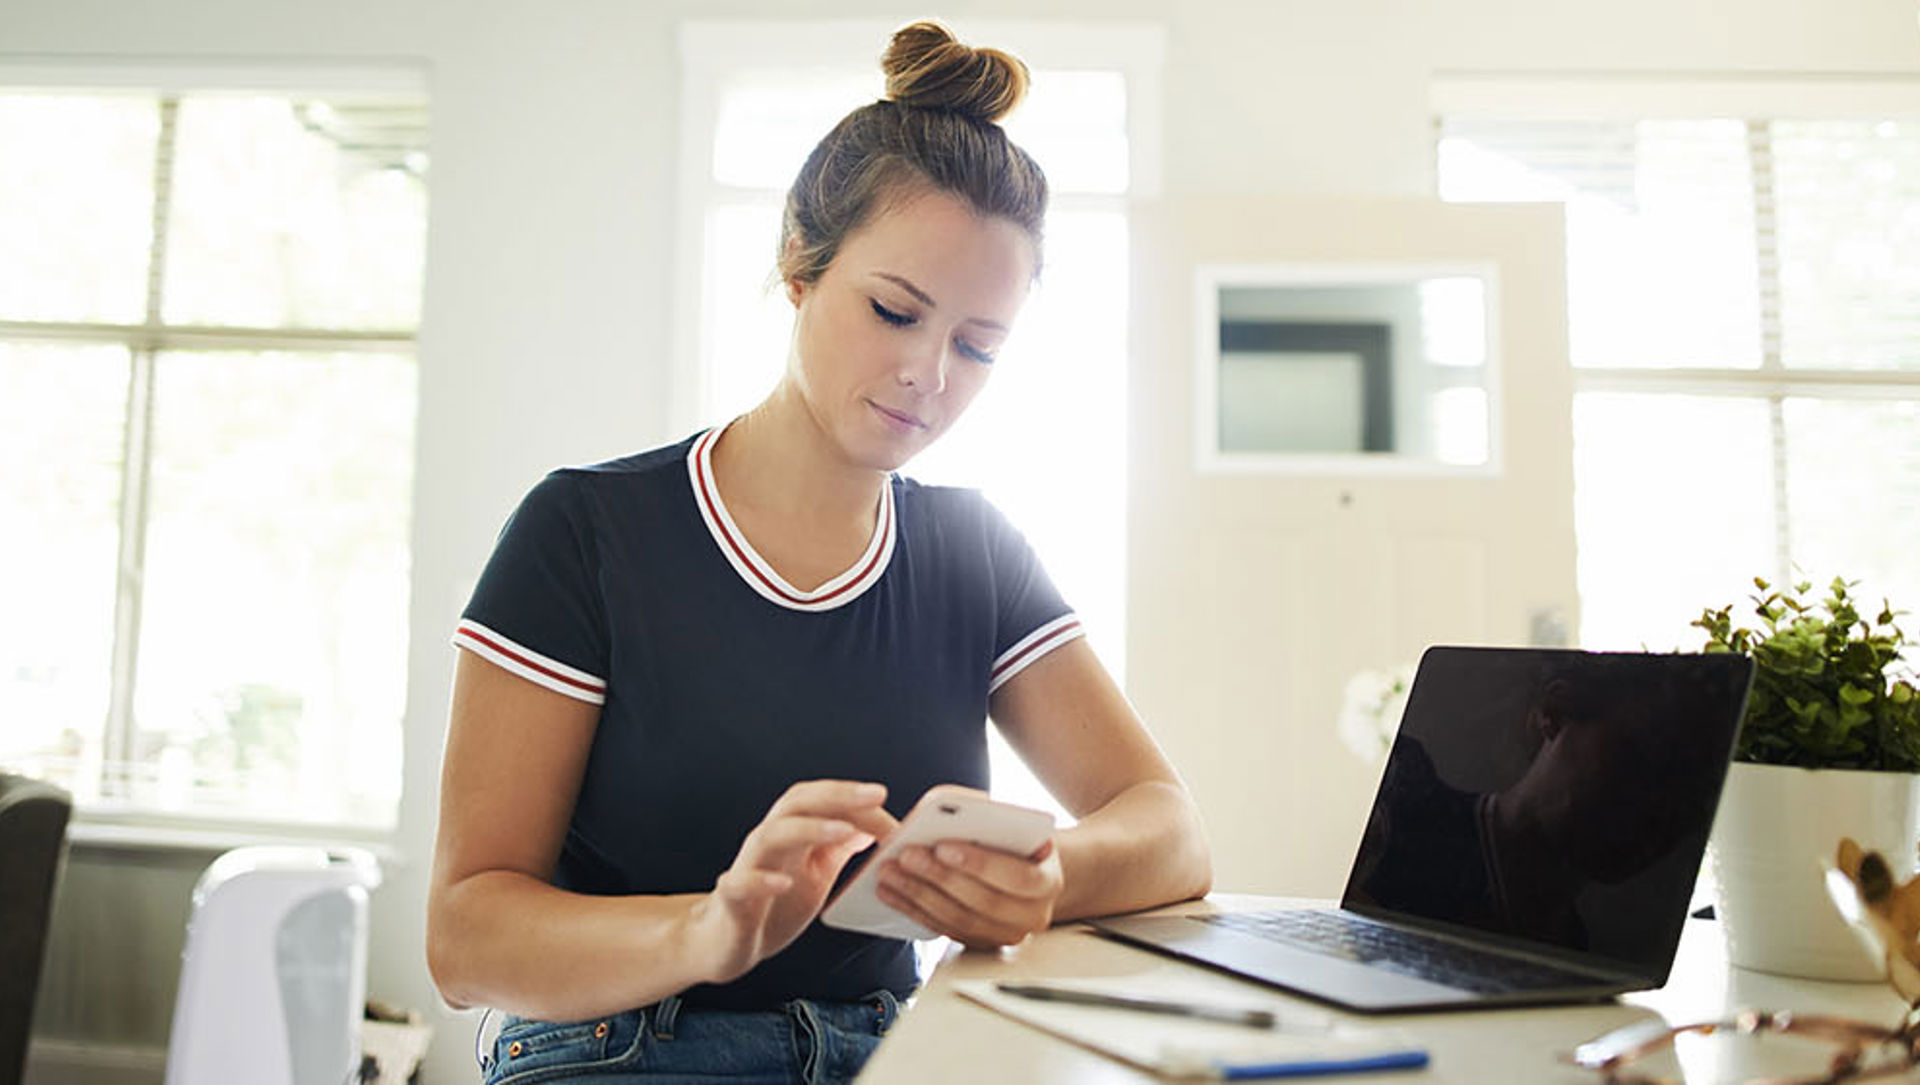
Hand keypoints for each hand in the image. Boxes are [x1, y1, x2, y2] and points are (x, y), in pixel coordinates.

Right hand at [686, 780, 897, 983]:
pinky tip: (785, 883)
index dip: (857, 799)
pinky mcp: (731, 899)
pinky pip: (740, 884)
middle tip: (875, 796)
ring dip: (809, 828)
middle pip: (798, 803)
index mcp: (792, 831)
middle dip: (838, 796)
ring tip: (844, 831)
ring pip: (772, 834)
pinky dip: (760, 880)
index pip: (823, 800)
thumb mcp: (817, 871)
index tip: (889, 803)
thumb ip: (841, 846)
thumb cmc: (774, 903)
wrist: (727, 942)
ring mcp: (748, 867)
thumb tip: (877, 823)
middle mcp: (769, 840)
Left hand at [873, 836, 1063, 948]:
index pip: (1017, 877)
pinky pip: (943, 929)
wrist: (1028, 870)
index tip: (943, 846)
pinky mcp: (979, 943)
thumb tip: (946, 809)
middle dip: (939, 877)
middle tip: (906, 855)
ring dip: (918, 895)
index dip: (979, 864)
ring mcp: (1005, 935)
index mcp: (1047, 881)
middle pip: (983, 902)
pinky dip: (913, 910)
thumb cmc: (1015, 841)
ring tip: (890, 871)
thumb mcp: (1013, 824)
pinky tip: (890, 891)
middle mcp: (1031, 915)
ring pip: (958, 920)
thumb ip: (989, 818)